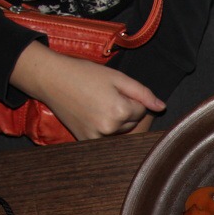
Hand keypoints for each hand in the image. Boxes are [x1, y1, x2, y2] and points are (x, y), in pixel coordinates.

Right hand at [10, 41, 165, 138]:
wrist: (52, 79)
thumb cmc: (84, 74)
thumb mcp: (117, 77)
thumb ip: (143, 93)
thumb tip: (162, 107)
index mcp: (120, 111)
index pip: (142, 110)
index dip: (131, 98)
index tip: (115, 89)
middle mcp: (110, 128)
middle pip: (131, 123)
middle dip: (125, 110)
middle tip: (105, 94)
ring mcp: (97, 137)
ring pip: (119, 131)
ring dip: (115, 120)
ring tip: (96, 103)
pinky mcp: (86, 140)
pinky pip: (105, 137)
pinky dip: (103, 128)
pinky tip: (91, 113)